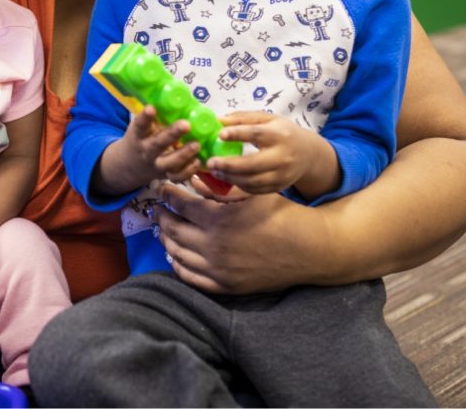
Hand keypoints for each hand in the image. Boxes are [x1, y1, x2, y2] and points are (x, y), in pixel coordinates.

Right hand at [122, 109, 203, 183]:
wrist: (129, 165)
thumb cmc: (141, 138)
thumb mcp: (141, 127)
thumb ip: (155, 117)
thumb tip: (175, 95)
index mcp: (138, 135)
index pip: (140, 125)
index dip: (145, 117)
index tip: (151, 108)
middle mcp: (146, 151)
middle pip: (158, 144)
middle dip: (172, 134)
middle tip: (186, 124)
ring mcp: (156, 165)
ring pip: (169, 163)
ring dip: (184, 154)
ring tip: (196, 144)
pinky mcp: (165, 175)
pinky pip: (178, 176)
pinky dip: (189, 171)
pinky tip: (198, 160)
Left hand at [151, 181, 328, 292]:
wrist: (308, 249)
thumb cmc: (281, 214)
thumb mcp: (251, 193)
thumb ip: (219, 188)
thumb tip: (193, 180)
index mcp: (219, 219)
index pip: (180, 204)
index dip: (167, 195)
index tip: (161, 189)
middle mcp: (214, 246)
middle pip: (173, 229)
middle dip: (162, 216)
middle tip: (158, 208)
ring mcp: (218, 269)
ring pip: (177, 254)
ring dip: (166, 239)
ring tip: (164, 229)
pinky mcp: (226, 286)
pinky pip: (191, 277)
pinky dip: (178, 264)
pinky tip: (175, 255)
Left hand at [206, 111, 325, 193]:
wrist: (309, 154)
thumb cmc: (283, 132)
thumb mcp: (268, 119)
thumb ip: (244, 118)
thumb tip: (219, 120)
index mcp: (279, 135)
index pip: (257, 134)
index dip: (238, 134)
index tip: (220, 134)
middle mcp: (282, 157)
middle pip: (253, 164)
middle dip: (229, 165)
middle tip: (210, 162)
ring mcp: (282, 175)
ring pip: (253, 181)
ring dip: (231, 177)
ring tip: (215, 171)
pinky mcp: (279, 187)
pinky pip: (256, 190)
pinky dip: (239, 185)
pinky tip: (227, 178)